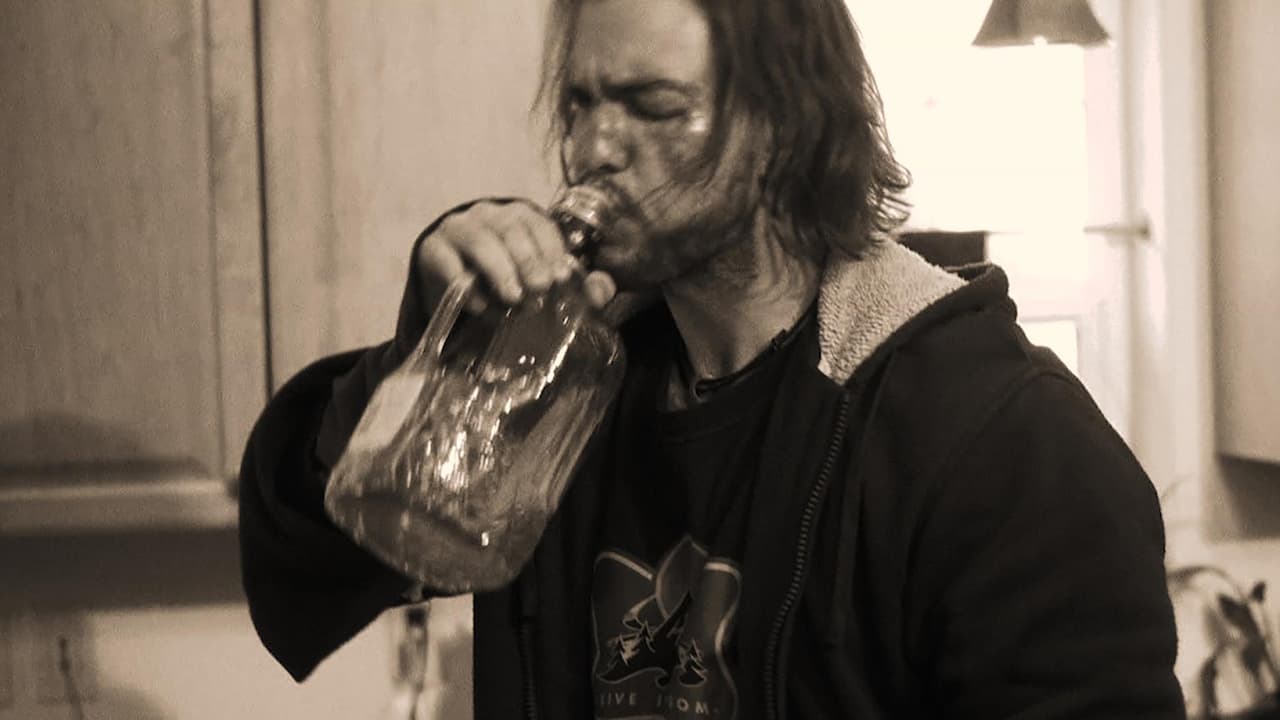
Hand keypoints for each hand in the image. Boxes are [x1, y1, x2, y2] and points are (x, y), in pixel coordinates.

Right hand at [414, 200, 616, 314]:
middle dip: (529, 260)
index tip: (562, 276)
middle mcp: (490, 215)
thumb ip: (575, 285)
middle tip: (540, 290)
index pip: (540, 225)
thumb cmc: (506, 277)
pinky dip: (465, 285)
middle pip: (511, 229)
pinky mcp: (433, 250)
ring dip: (500, 270)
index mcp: (521, 217)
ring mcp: (459, 229)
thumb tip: (602, 291)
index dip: (552, 249)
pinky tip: (481, 307)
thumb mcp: (541, 279)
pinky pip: (449, 264)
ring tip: (514, 298)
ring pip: (480, 241)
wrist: (451, 278)